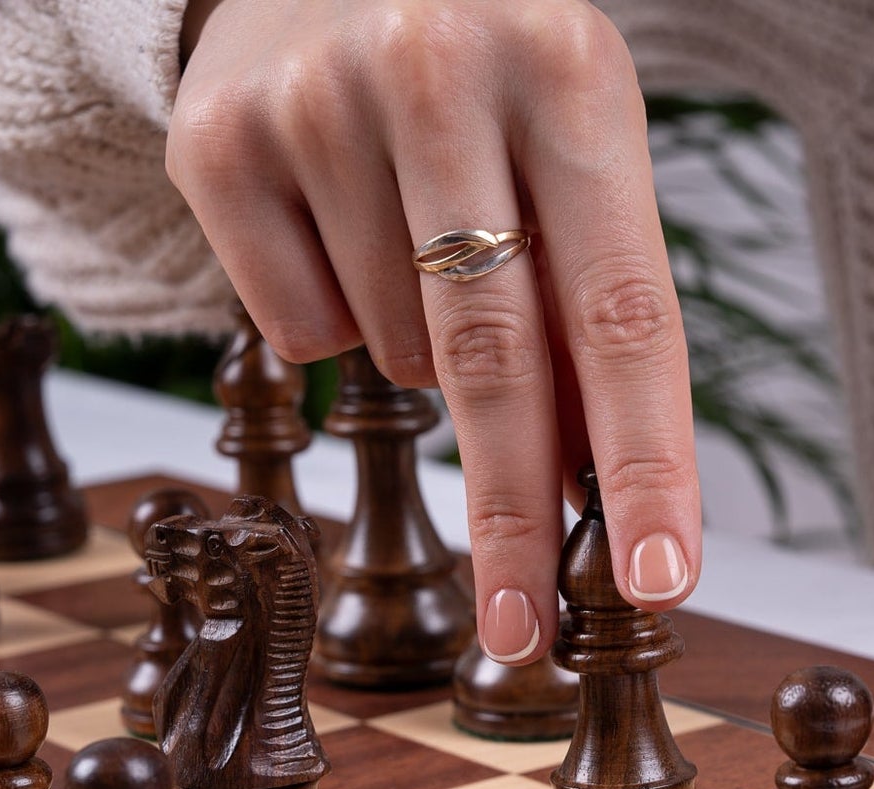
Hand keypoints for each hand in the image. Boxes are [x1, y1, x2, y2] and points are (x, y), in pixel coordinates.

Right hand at [169, 0, 701, 663]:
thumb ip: (592, 300)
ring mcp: (315, 104)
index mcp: (570, 69)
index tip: (657, 580)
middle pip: (493, 361)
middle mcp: (439, 72)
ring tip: (419, 242)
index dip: (646, 462)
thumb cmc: (486, 75)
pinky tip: (339, 233)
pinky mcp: (216, 143)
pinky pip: (299, 336)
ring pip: (393, 354)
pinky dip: (334, 326)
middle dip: (515, 519)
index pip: (622, 310)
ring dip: (425, 361)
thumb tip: (600, 492)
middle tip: (523, 634)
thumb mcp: (575, 146)